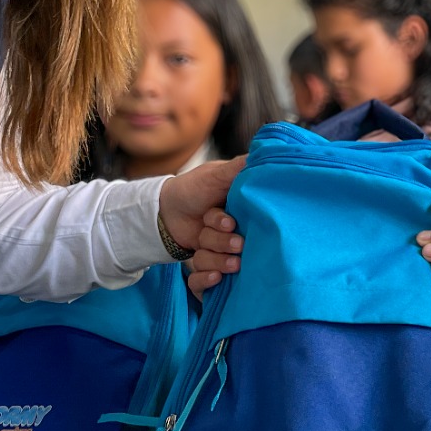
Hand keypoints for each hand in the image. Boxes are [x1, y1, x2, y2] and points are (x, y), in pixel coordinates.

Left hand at [157, 159, 244, 296]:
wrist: (164, 211)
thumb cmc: (192, 188)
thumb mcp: (216, 174)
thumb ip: (241, 167)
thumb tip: (266, 153)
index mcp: (245, 210)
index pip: (257, 225)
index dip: (244, 227)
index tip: (231, 223)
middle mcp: (239, 231)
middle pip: (241, 247)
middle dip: (228, 243)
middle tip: (231, 241)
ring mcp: (224, 249)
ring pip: (225, 261)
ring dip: (215, 253)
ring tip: (204, 242)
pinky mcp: (211, 262)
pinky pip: (211, 276)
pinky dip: (208, 276)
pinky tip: (212, 276)